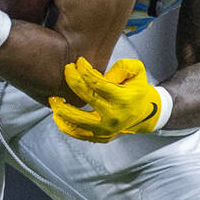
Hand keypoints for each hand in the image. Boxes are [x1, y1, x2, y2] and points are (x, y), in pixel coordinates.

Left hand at [49, 57, 163, 142]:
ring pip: (76, 121)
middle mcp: (113, 117)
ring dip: (61, 108)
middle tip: (67, 70)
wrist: (146, 114)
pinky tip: (57, 113)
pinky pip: (76, 133)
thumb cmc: (137, 89)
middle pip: (85, 98)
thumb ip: (122, 66)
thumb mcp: (137, 72)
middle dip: (72, 81)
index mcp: (123, 99)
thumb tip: (99, 74)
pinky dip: (64, 124)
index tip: (78, 62)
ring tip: (54, 97)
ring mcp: (105, 130)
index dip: (84, 71)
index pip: (97, 83)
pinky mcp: (99, 138)